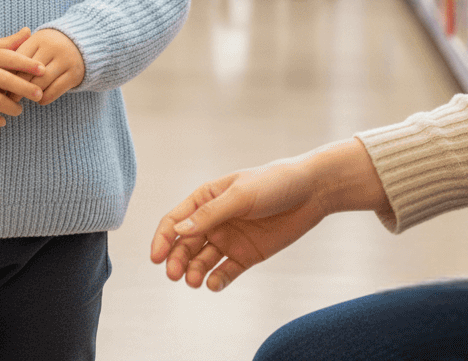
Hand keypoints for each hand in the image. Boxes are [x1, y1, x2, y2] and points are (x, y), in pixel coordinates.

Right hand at [0, 28, 45, 127]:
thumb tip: (29, 31)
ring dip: (10, 107)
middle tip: (39, 95)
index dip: (27, 63)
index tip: (43, 69)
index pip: (10, 58)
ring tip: (20, 110)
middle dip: (24, 88)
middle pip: (5, 81)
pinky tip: (3, 122)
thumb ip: (10, 42)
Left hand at [13, 28, 84, 105]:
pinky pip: (54, 91)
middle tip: (7, 98)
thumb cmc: (49, 47)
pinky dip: (44, 98)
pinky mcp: (74, 74)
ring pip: (41, 83)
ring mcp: (65, 60)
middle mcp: (53, 47)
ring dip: (30, 94)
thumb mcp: (35, 44)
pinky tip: (39, 100)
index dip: (7, 73)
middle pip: (28, 72)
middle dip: (16, 87)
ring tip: (22, 99)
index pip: (18, 58)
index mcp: (39, 38)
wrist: (82, 43)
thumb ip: (18, 54)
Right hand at [149, 139, 390, 291]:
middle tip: (174, 274)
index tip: (156, 257)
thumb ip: (211, 214)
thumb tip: (179, 229)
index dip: (164, 238)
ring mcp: (229, 238)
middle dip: (177, 259)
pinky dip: (217, 279)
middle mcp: (213, 220)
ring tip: (193, 281)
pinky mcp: (246, 255)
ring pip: (202, 259)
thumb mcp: (240, 195)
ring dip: (194, 270)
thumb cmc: (273, 183)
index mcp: (205, 199)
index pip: (176, 220)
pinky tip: (212, 284)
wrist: (310, 193)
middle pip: (186, 244)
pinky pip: (226, 271)